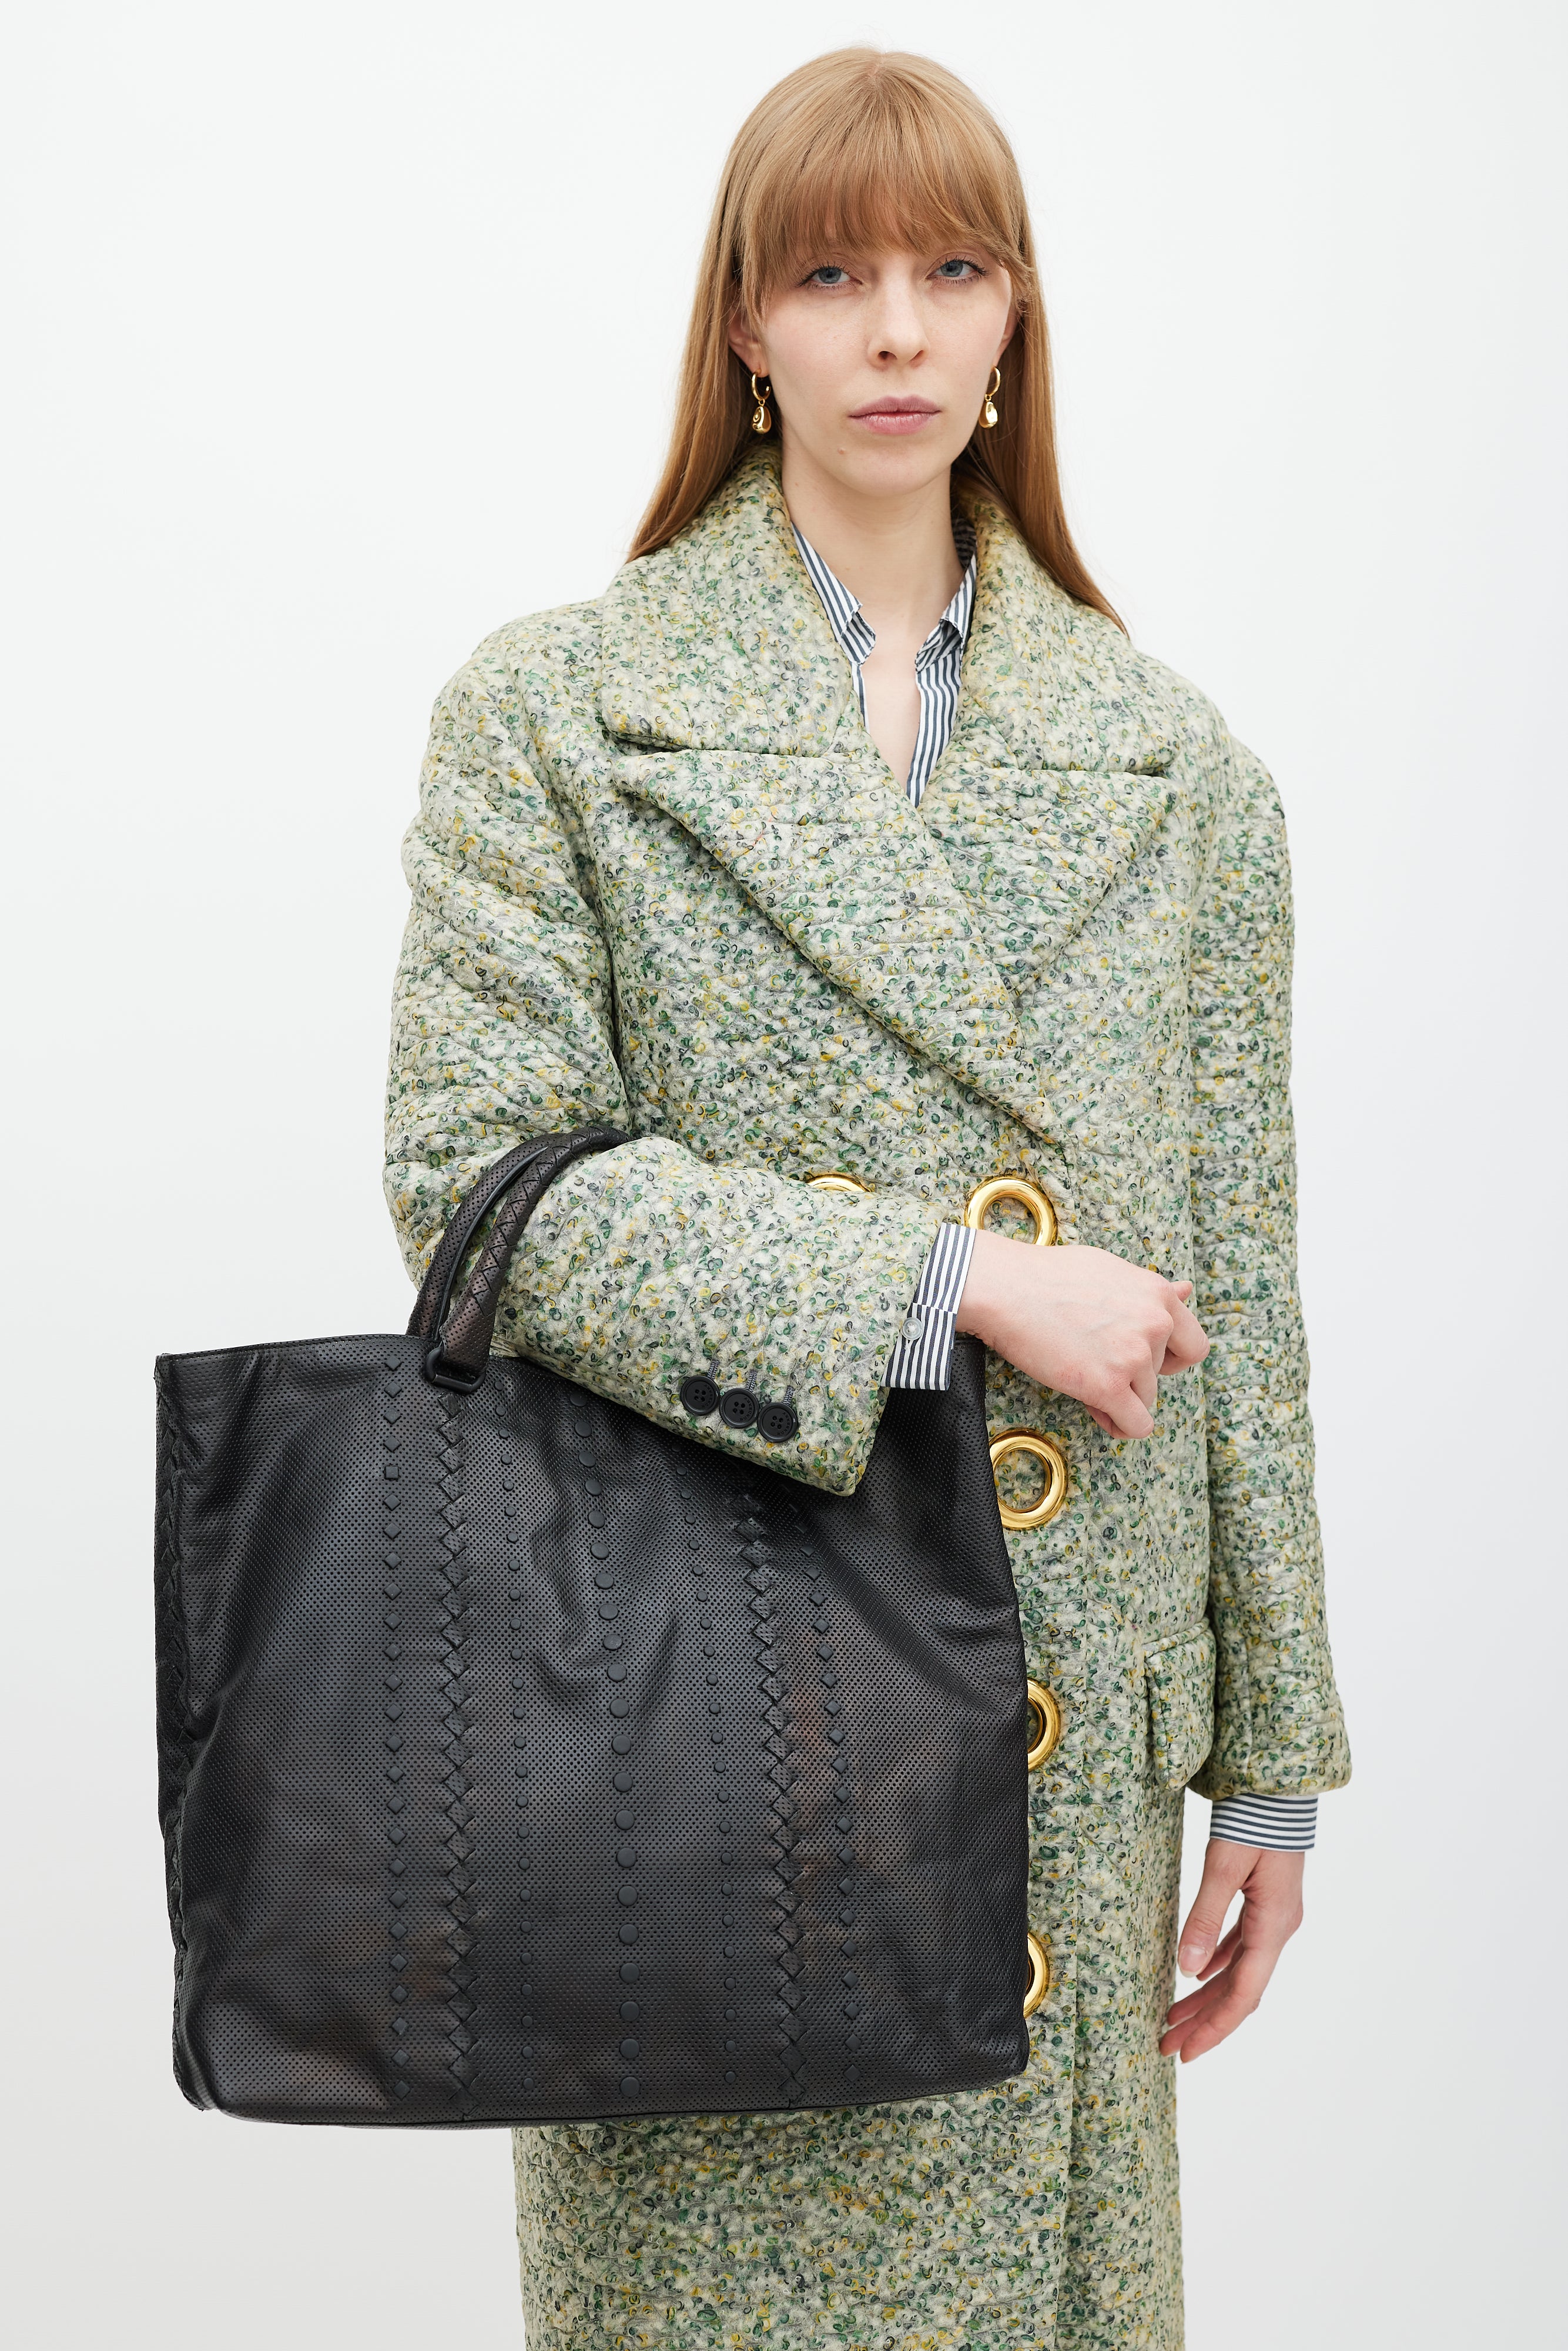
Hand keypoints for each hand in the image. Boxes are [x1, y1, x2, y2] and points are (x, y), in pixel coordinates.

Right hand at [955, 1228, 1208, 1438]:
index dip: (1170, 1357)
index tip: (1143, 1358)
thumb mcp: (1110, 1270)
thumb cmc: (1049, 1276)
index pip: (1193, 1344)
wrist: (1006, 1289)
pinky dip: (1120, 1425)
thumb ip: (1150, 1290)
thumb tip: (1186, 1291)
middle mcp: (1156, 1324)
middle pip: (1163, 1374)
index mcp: (1159, 1295)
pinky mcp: (1108, 1386)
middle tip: (1100, 1364)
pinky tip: (1097, 1410)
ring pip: (1145, 1399)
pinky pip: (1136, 1425)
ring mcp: (1134, 1356)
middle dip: (1136, 1375)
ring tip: (1082, 1376)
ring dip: (1118, 1396)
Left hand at [1160, 1842, 1305, 2062]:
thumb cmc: (1253, 1822)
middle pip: (1240, 1991)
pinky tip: (1197, 1972)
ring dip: (1208, 1997)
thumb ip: (1204, 1918)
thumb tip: (1186, 1969)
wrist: (1278, 1788)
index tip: (1185, 2051)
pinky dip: (1217, 1965)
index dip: (1214, 2027)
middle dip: (1204, 2021)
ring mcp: (1275, 1918)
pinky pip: (1241, 1947)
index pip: (1242, 1995)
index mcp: (1273, 1927)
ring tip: (1174, 2018)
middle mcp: (1279, 1930)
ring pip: (1239, 1972)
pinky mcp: (1267, 1904)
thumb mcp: (1223, 1867)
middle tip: (1168, 2046)